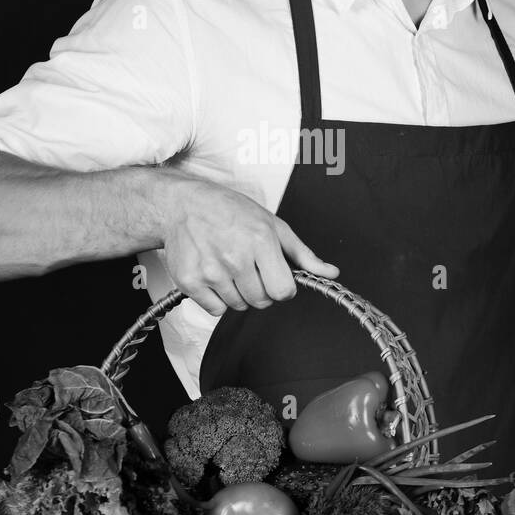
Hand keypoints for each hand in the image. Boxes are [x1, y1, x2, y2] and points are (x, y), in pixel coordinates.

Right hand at [160, 173, 338, 314]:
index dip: (282, 287)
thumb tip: (330, 273)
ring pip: (239, 306)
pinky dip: (217, 299)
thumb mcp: (272, 224)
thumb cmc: (230, 211)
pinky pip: (215, 309)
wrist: (184, 204)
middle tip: (249, 267)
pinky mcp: (190, 281)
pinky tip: (214, 274)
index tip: (274, 276)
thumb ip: (302, 254)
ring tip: (229, 267)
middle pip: (261, 301)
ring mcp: (211, 271)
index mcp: (260, 240)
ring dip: (238, 293)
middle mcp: (235, 257)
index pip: (283, 291)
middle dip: (260, 289)